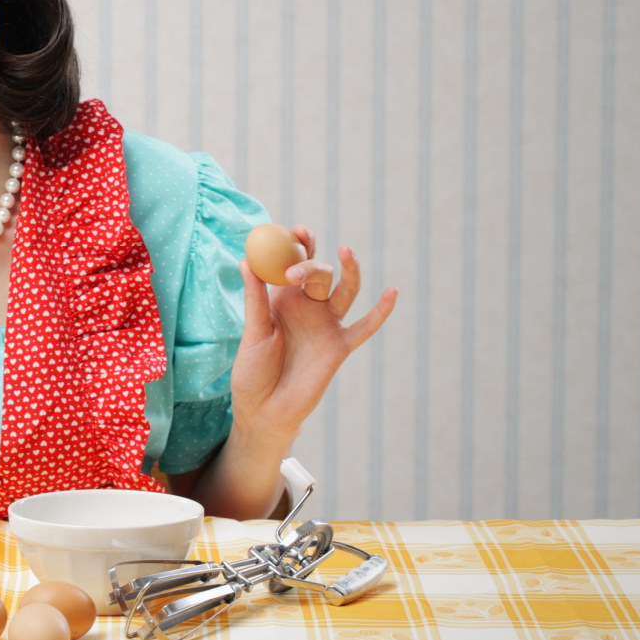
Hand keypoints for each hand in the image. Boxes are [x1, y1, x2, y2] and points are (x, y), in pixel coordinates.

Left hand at [230, 225, 397, 446]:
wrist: (264, 409)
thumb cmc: (252, 371)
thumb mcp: (252, 331)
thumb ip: (254, 298)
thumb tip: (246, 260)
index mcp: (283, 298)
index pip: (294, 263)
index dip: (299, 245)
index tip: (297, 230)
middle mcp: (308, 306)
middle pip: (319, 274)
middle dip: (310, 265)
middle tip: (294, 270)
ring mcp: (326, 325)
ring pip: (345, 291)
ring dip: (349, 271)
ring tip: (347, 251)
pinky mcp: (340, 346)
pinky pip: (365, 327)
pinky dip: (381, 312)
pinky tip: (392, 292)